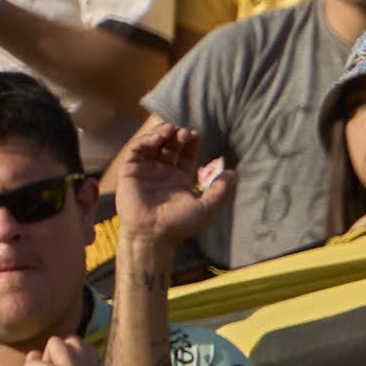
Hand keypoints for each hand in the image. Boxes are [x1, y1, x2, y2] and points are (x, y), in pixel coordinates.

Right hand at [103, 115, 234, 256]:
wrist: (152, 235)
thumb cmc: (179, 224)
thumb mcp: (206, 207)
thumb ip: (220, 190)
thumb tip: (234, 173)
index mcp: (180, 178)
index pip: (186, 153)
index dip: (190, 142)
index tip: (195, 134)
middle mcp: (163, 172)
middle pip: (170, 145)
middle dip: (177, 136)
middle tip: (184, 132)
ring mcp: (146, 170)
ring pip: (152, 144)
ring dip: (161, 133)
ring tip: (171, 129)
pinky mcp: (130, 171)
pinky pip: (136, 150)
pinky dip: (146, 140)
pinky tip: (157, 139)